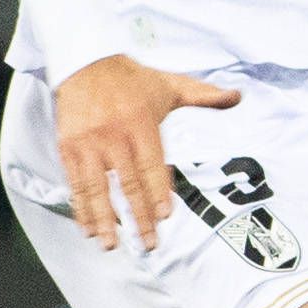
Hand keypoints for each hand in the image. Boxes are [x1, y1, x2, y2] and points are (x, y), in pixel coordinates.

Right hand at [53, 54, 239, 249]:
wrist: (85, 62)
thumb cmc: (133, 79)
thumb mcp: (170, 84)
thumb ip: (203, 95)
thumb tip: (238, 97)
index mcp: (141, 122)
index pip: (152, 165)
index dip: (158, 192)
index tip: (165, 216)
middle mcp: (113, 135)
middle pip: (127, 183)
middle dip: (138, 217)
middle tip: (149, 243)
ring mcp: (88, 143)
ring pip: (97, 188)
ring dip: (104, 219)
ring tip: (112, 245)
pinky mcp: (69, 148)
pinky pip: (75, 183)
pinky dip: (81, 208)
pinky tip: (88, 228)